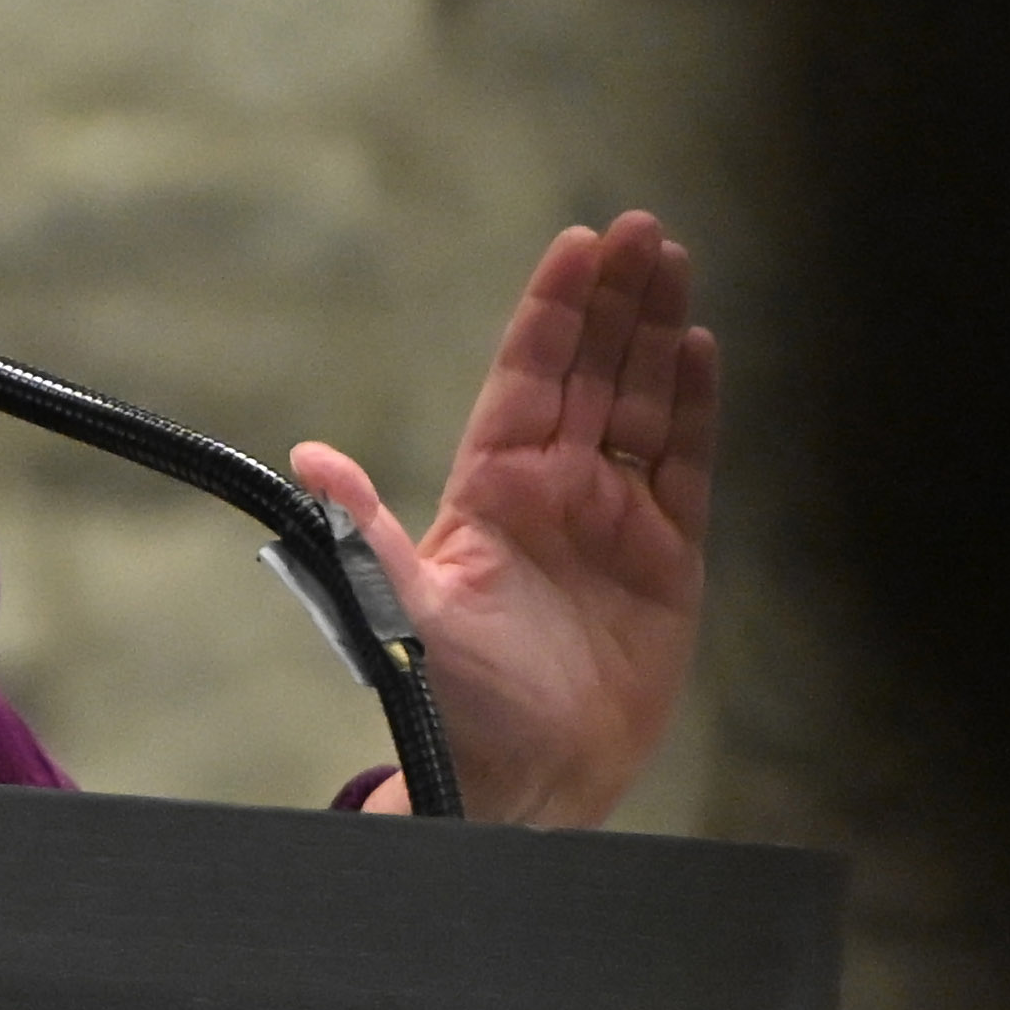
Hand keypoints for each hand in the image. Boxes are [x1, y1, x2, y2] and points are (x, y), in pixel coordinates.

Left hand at [294, 212, 716, 826]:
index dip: (554, 312)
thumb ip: (362, 531)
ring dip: (658, 335)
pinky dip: (694, 407)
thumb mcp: (400, 611)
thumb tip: (308, 460)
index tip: (577, 246)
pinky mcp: (668, 556)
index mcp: (490, 490)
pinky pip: (685, 466)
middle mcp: (553, 490)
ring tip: (674, 262)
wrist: (522, 780)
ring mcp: (613, 517)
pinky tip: (701, 348)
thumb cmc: (451, 704)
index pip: (528, 377)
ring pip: (641, 404)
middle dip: (616, 301)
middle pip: (591, 373)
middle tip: (642, 229)